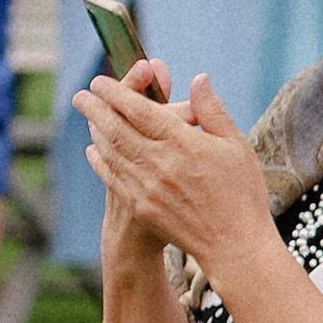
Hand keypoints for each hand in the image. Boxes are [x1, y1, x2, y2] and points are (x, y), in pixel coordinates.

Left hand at [76, 70, 275, 285]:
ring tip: (86, 115)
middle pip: (117, 128)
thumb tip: (198, 78)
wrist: (234, 245)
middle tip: (81, 95)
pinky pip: (112, 177)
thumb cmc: (242, 192)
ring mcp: (147, 187)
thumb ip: (213, 110)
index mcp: (184, 144)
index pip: (141, 110)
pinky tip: (95, 149)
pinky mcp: (142, 206)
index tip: (101, 81)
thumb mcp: (236, 145)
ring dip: (94, 130)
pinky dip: (99, 159)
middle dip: (96, 108)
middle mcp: (160, 164)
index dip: (117, 93)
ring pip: (111, 151)